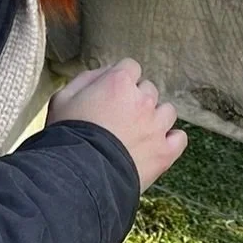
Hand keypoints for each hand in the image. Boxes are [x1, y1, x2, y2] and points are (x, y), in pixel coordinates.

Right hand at [47, 59, 186, 189]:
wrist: (79, 176)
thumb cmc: (67, 135)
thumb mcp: (62, 99)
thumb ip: (85, 79)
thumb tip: (103, 73)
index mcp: (119, 83)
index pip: (130, 67)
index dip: (120, 79)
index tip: (111, 92)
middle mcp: (143, 100)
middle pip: (148, 89)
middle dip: (135, 99)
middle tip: (119, 117)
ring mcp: (156, 126)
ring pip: (167, 111)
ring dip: (155, 117)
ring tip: (138, 132)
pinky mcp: (164, 152)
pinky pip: (179, 138)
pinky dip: (171, 140)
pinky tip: (157, 146)